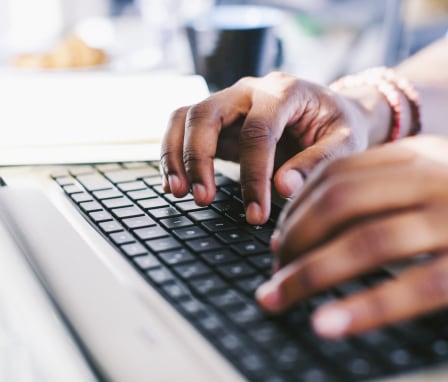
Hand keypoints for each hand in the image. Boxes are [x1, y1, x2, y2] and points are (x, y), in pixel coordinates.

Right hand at [160, 72, 373, 224]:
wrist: (329, 112)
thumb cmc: (338, 126)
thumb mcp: (346, 143)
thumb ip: (317, 163)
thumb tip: (282, 188)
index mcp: (283, 92)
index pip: (257, 132)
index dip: (253, 175)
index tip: (256, 212)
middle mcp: (249, 91)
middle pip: (205, 114)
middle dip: (197, 159)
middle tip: (203, 199)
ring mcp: (230, 103)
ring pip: (185, 118)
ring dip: (176, 156)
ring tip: (179, 192)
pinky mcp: (220, 120)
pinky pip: (184, 129)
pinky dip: (174, 154)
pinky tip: (176, 183)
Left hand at [256, 135, 447, 337]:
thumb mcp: (432, 179)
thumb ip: (384, 190)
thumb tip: (311, 221)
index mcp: (417, 156)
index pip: (335, 176)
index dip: (297, 211)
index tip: (277, 240)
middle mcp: (434, 177)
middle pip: (339, 204)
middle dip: (294, 241)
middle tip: (272, 272)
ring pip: (365, 242)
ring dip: (311, 275)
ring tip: (276, 299)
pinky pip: (415, 288)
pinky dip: (365, 308)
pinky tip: (327, 325)